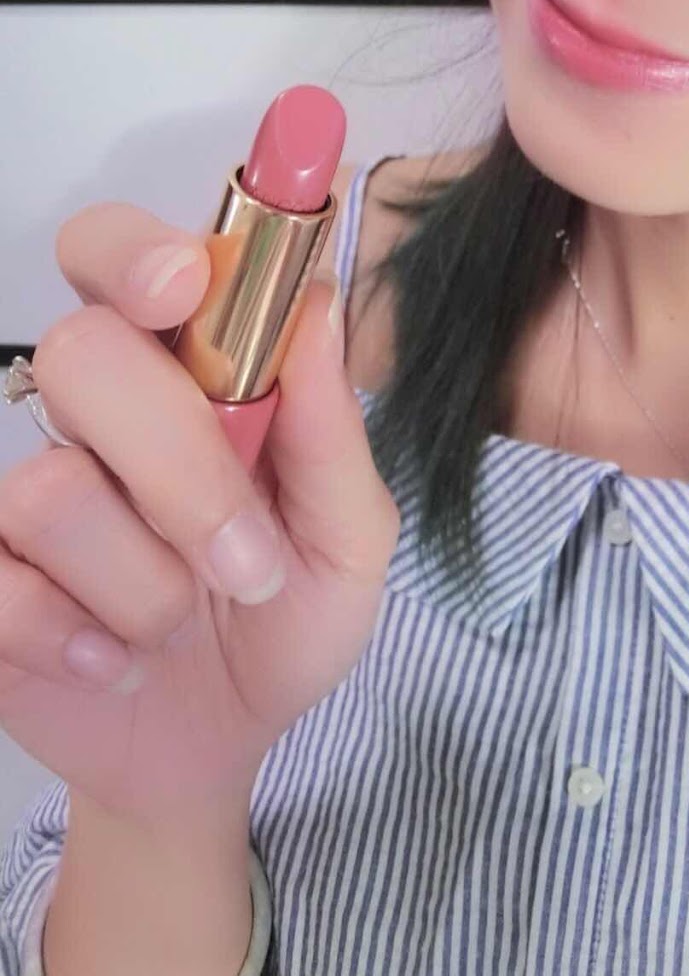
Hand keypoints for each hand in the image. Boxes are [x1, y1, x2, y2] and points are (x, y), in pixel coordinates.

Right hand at [0, 201, 400, 826]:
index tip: (184, 280)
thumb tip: (317, 307)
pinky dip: (77, 642)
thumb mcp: (348, 539)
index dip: (140, 252)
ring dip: (147, 586)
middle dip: (178, 467)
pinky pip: (1, 585)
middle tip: (243, 556)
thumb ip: (332, 433)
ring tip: (180, 621)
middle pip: (85, 353)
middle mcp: (101, 412)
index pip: (129, 258)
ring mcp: (31, 492)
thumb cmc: (287, 613)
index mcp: (190, 372)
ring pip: (54, 489)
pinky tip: (114, 662)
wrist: (221, 742)